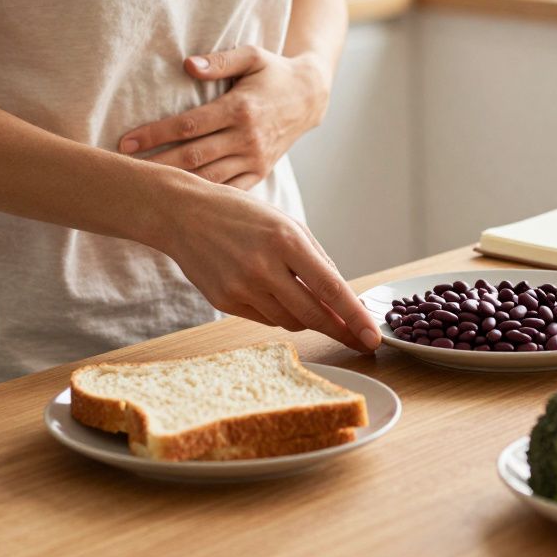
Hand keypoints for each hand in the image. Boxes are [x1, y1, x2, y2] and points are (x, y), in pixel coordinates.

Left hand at [119, 46, 330, 189]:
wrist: (309, 98)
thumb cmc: (273, 73)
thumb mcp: (252, 56)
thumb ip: (220, 61)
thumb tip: (188, 65)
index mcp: (240, 109)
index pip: (189, 125)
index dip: (156, 134)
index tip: (126, 142)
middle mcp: (247, 138)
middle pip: (193, 156)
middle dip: (156, 164)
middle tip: (123, 170)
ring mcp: (255, 159)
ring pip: (209, 178)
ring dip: (176, 184)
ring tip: (144, 188)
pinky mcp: (260, 172)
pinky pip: (230, 191)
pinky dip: (205, 198)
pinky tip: (179, 201)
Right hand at [157, 179, 380, 353]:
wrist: (183, 214)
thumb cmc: (241, 215)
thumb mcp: (287, 223)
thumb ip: (318, 260)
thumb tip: (343, 299)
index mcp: (286, 241)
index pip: (330, 288)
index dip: (355, 317)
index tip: (373, 338)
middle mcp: (264, 267)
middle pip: (313, 315)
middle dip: (340, 330)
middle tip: (360, 341)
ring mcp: (241, 288)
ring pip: (290, 321)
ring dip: (307, 318)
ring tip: (306, 301)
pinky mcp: (224, 302)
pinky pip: (266, 320)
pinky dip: (279, 313)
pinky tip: (274, 295)